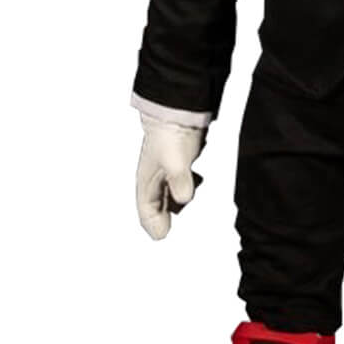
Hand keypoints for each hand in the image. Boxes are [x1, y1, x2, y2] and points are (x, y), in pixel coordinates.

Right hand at [135, 112, 205, 239]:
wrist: (177, 108)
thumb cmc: (169, 133)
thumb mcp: (174, 160)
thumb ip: (180, 182)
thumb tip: (184, 199)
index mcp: (147, 182)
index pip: (146, 213)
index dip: (154, 226)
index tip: (164, 236)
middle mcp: (154, 179)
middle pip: (158, 208)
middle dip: (166, 218)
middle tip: (175, 228)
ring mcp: (167, 171)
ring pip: (170, 197)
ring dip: (177, 203)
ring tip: (186, 203)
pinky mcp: (180, 163)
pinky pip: (181, 184)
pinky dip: (188, 189)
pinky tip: (197, 183)